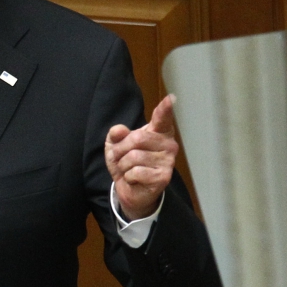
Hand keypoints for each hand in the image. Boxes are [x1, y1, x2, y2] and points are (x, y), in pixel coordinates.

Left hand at [105, 94, 177, 219]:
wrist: (129, 188)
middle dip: (121, 149)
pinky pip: (136, 172)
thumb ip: (116, 134)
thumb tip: (119, 130)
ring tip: (128, 169)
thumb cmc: (126, 162)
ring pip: (134, 157)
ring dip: (123, 165)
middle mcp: (168, 144)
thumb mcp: (115, 145)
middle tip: (121, 158)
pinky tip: (134, 179)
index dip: (165, 108)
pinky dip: (128, 176)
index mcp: (158, 132)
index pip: (162, 118)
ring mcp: (168, 161)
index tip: (171, 98)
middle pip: (137, 138)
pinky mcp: (163, 177)